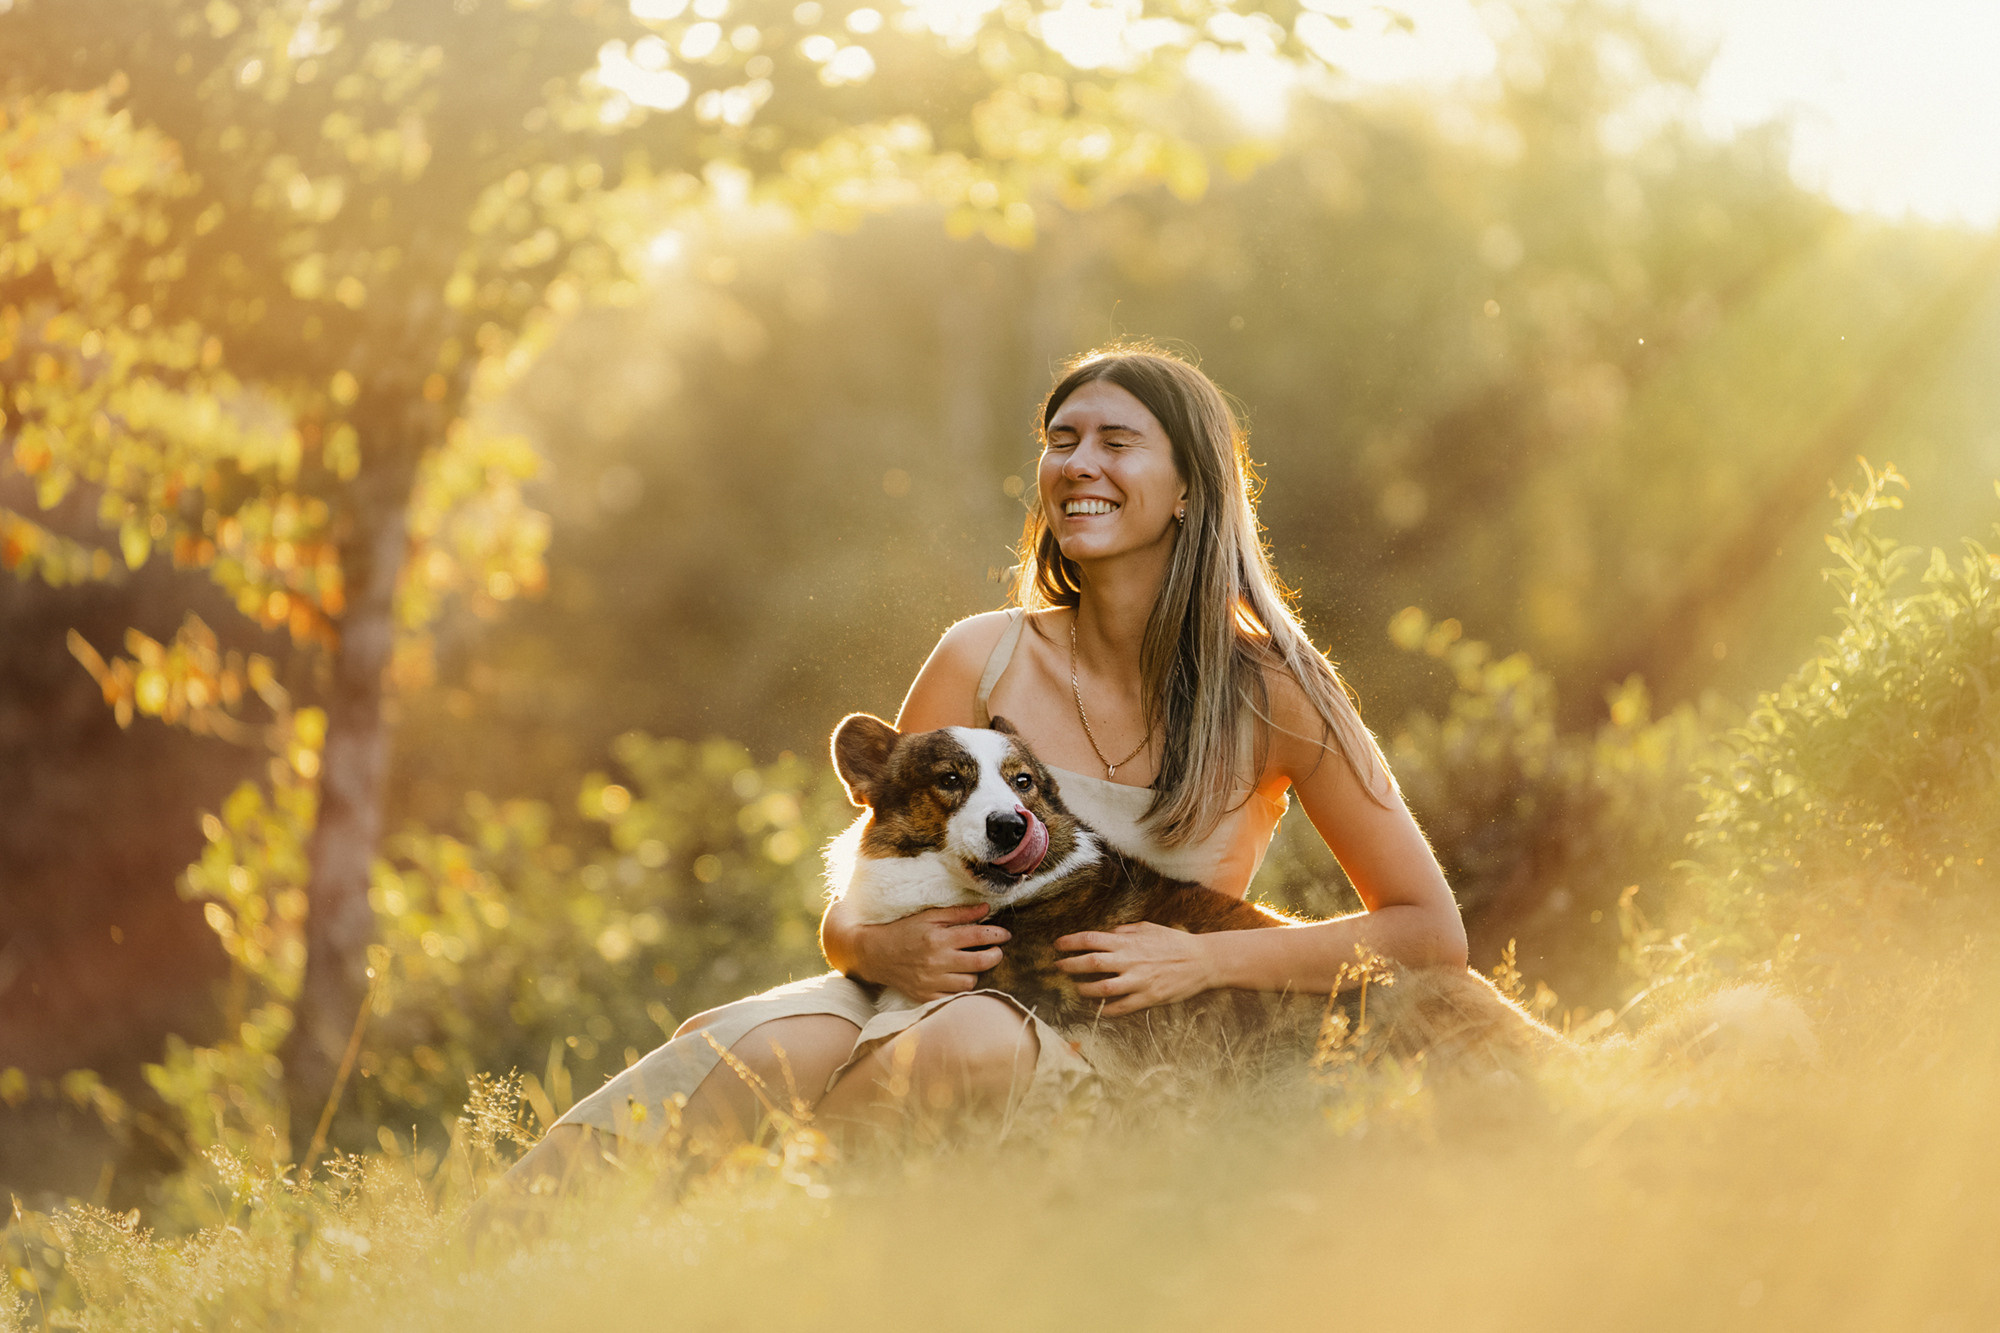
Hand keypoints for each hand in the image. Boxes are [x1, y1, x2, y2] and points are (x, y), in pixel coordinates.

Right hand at [851, 904, 1009, 1001]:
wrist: (874, 954)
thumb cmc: (903, 931)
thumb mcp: (929, 916)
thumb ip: (958, 913)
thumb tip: (986, 909)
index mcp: (939, 937)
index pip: (978, 935)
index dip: (997, 935)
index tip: (1005, 935)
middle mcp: (937, 961)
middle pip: (981, 962)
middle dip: (995, 956)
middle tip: (996, 951)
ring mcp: (931, 982)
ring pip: (970, 982)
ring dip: (975, 973)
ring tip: (970, 964)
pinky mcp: (926, 997)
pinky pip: (954, 998)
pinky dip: (959, 990)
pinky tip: (956, 979)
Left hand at [1054, 921, 1218, 1016]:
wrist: (1202, 961)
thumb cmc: (1175, 942)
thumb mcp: (1149, 928)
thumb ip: (1126, 930)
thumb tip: (1109, 932)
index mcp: (1128, 942)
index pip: (1091, 939)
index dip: (1071, 942)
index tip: (1057, 945)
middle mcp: (1130, 961)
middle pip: (1091, 963)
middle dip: (1070, 965)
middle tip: (1058, 966)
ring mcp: (1138, 981)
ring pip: (1103, 988)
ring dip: (1085, 990)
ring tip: (1077, 989)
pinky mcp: (1148, 998)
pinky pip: (1122, 1007)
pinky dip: (1108, 1010)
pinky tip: (1100, 1010)